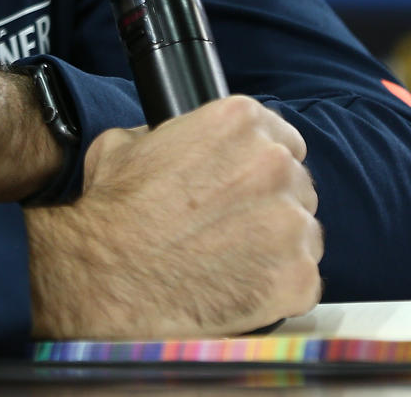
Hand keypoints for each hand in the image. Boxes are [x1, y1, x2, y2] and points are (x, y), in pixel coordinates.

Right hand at [25, 96, 321, 337]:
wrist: (106, 277)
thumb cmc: (113, 213)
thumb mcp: (127, 144)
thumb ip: (170, 135)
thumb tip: (177, 143)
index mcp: (238, 122)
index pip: (282, 138)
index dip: (261, 164)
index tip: (245, 185)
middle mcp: (274, 166)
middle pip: (296, 184)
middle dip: (270, 204)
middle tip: (231, 226)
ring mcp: (290, 224)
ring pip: (304, 232)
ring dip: (278, 245)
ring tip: (232, 261)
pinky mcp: (297, 277)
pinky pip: (303, 280)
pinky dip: (278, 288)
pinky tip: (240, 288)